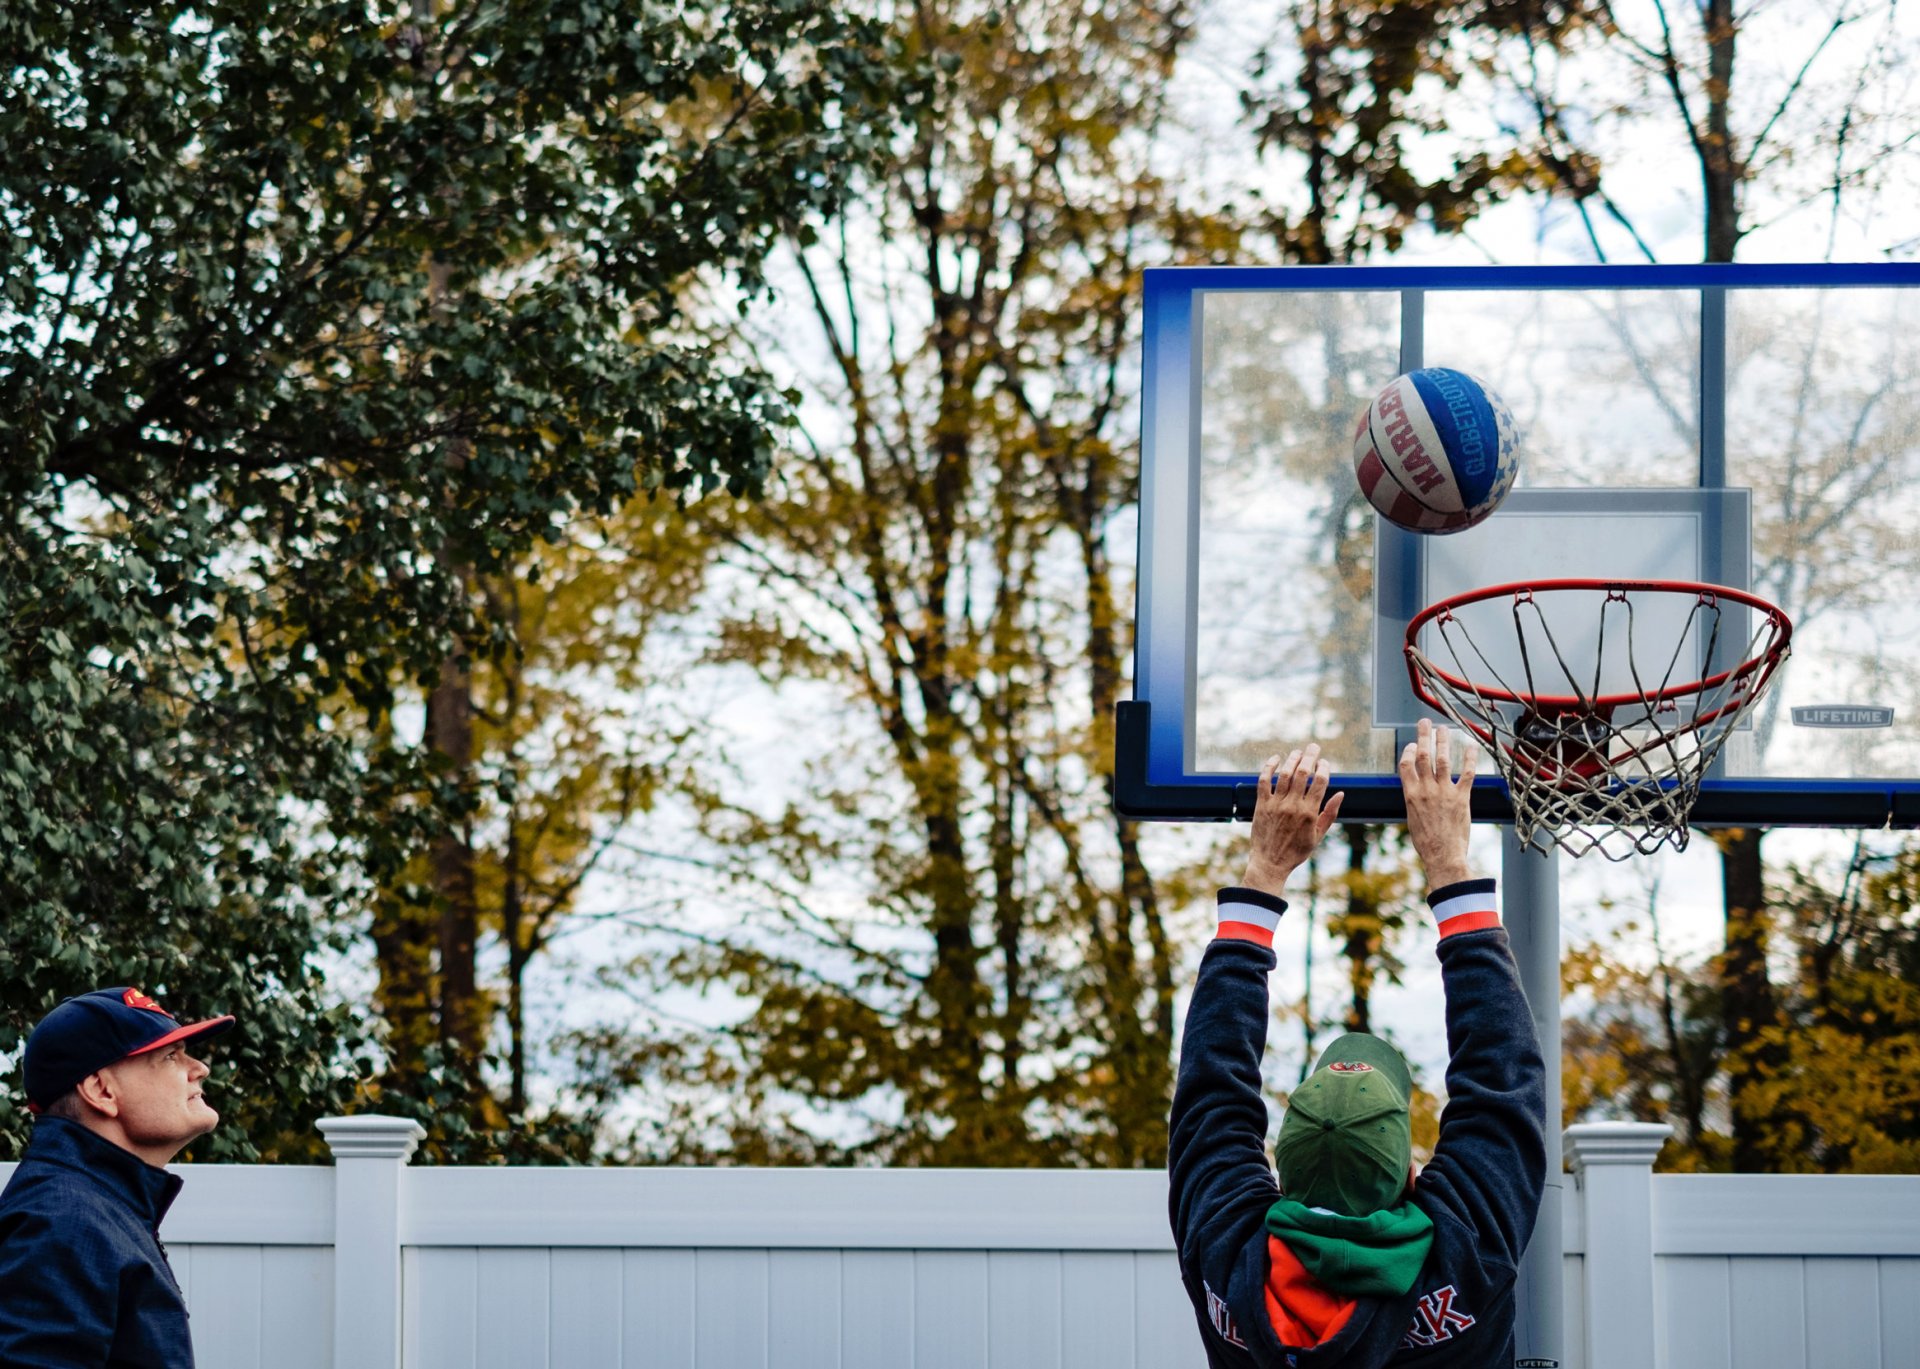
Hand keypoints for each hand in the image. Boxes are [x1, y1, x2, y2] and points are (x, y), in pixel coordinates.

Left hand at [1241, 745, 1344, 895]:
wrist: (1270, 863)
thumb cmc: (1296, 851)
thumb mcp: (1318, 836)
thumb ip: (1330, 814)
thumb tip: (1341, 794)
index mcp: (1309, 813)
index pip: (1319, 782)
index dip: (1323, 768)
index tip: (1324, 762)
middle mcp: (1292, 806)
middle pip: (1302, 773)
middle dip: (1310, 756)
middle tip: (1313, 746)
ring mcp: (1276, 804)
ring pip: (1284, 774)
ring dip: (1291, 759)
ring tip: (1297, 752)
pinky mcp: (1261, 805)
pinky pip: (1263, 781)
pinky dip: (1268, 767)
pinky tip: (1275, 759)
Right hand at [1400, 719, 1476, 887]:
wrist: (1442, 855)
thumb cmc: (1426, 842)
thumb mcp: (1412, 819)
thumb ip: (1415, 801)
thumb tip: (1416, 792)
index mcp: (1410, 795)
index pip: (1405, 765)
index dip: (1407, 751)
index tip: (1411, 744)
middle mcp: (1426, 789)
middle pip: (1422, 756)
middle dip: (1423, 736)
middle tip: (1424, 722)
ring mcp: (1444, 792)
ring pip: (1443, 760)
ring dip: (1443, 741)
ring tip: (1444, 729)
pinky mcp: (1461, 798)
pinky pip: (1467, 773)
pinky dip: (1469, 758)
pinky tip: (1470, 746)